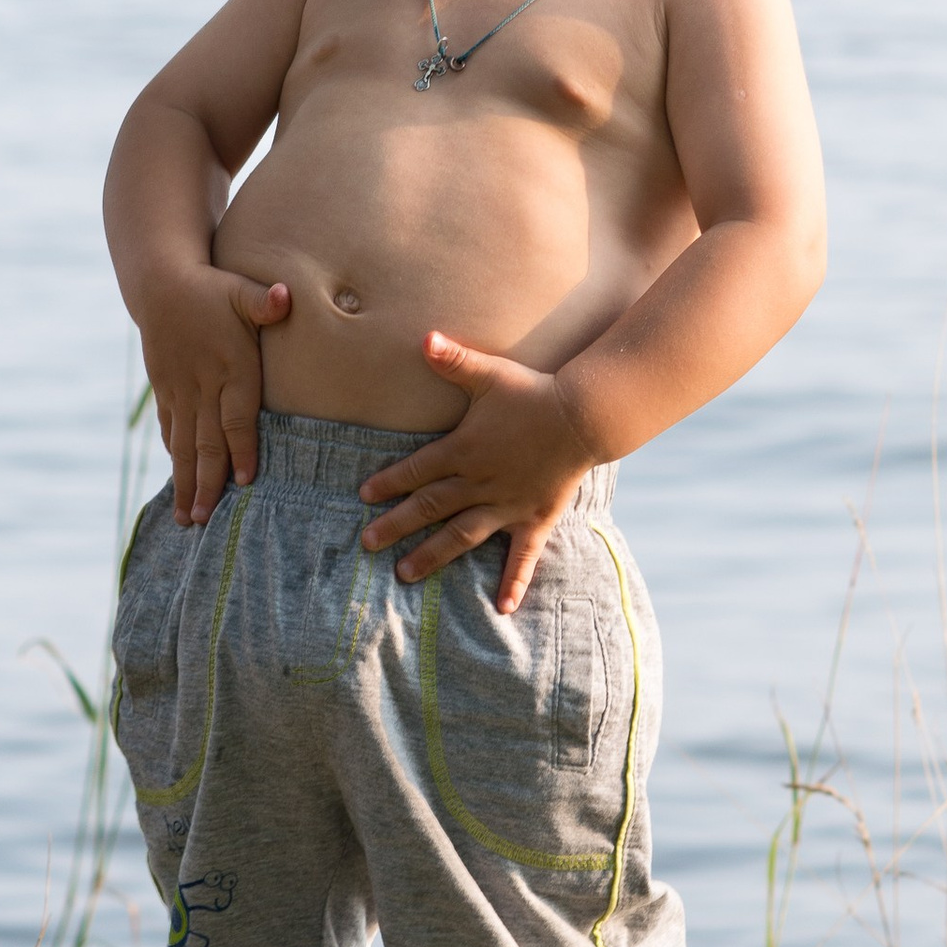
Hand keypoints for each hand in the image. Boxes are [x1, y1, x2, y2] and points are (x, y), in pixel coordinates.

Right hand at [136, 269, 292, 525]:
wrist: (160, 284)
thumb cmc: (212, 288)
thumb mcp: (241, 290)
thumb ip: (265, 301)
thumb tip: (285, 296)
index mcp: (229, 366)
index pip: (235, 417)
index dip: (240, 449)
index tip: (243, 481)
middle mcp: (202, 385)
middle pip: (206, 442)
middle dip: (206, 484)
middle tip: (206, 520)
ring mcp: (180, 391)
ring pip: (184, 445)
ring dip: (186, 482)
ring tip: (187, 518)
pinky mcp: (165, 390)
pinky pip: (170, 430)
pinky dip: (176, 458)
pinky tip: (180, 481)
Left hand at [356, 333, 595, 607]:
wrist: (582, 417)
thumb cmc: (533, 393)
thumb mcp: (491, 373)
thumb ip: (454, 360)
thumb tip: (423, 338)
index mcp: (464, 450)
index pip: (416, 469)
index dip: (389, 481)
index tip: (363, 495)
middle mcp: (480, 482)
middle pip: (430, 507)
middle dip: (396, 525)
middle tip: (367, 544)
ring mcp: (506, 505)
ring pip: (462, 535)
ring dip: (432, 555)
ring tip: (405, 574)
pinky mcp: (534, 518)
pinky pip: (522, 556)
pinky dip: (513, 581)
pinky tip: (502, 608)